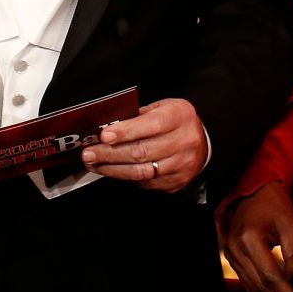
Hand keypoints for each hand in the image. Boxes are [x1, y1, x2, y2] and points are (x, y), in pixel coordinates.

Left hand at [79, 98, 206, 191]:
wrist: (203, 141)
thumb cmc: (175, 121)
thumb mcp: (162, 107)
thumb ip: (137, 115)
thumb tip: (108, 126)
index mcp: (179, 116)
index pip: (151, 125)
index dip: (126, 131)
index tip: (104, 136)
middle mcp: (184, 141)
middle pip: (142, 152)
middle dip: (110, 154)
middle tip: (89, 154)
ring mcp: (182, 164)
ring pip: (142, 172)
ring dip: (113, 169)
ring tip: (94, 164)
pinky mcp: (177, 182)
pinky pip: (147, 184)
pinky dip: (127, 178)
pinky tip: (114, 171)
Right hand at [219, 181, 292, 291]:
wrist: (252, 190)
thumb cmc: (274, 204)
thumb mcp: (288, 223)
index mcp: (249, 239)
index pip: (271, 277)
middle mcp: (236, 249)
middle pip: (260, 287)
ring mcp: (231, 255)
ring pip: (253, 289)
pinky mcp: (232, 258)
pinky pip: (249, 283)